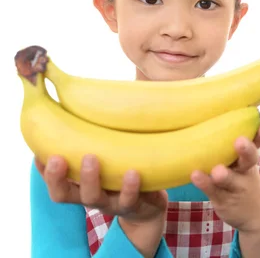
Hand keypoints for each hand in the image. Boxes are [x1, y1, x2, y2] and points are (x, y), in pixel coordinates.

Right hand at [36, 154, 167, 256]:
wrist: (147, 210)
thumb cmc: (119, 181)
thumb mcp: (104, 169)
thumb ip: (90, 152)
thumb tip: (75, 122)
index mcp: (79, 189)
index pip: (54, 182)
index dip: (44, 172)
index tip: (40, 154)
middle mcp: (90, 197)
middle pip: (64, 194)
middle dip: (57, 177)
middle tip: (58, 158)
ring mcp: (110, 203)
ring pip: (94, 197)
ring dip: (90, 178)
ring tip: (91, 158)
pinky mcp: (132, 205)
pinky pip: (129, 198)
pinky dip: (130, 186)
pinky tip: (133, 172)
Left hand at [191, 119, 259, 233]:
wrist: (255, 216)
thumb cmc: (243, 179)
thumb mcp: (245, 163)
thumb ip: (236, 145)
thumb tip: (220, 113)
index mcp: (250, 159)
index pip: (258, 143)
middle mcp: (245, 172)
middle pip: (249, 159)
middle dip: (246, 150)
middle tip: (240, 141)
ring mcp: (235, 187)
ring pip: (230, 179)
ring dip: (225, 175)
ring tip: (217, 170)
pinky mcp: (223, 200)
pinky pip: (213, 191)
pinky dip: (204, 183)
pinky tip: (195, 175)